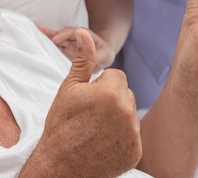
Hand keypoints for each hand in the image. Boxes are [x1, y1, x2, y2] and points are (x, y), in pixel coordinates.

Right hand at [20, 29, 141, 177]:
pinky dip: (122, 136)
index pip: (117, 76)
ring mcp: (133, 133)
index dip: (100, 85)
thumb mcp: (69, 88)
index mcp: (111, 91)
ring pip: (130, 113)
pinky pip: (133, 133)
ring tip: (96, 129)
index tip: (87, 100)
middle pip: (125, 93)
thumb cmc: (61, 124)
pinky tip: (104, 142)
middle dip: (111, 100)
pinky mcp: (136, 150)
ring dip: (118, 117)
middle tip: (90, 115)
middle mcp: (127, 111)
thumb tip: (84, 32)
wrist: (61, 165)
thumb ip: (82, 59)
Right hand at [38, 26, 115, 71]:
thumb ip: (97, 56)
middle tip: (39, 32)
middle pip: (60, 33)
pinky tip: (36, 42)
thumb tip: (90, 59)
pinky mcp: (63, 50)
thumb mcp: (105, 55)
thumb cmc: (104, 53)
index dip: (64, 35)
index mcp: (84, 35)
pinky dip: (45, 44)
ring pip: (55, 39)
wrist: (102, 56)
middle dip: (50, 33)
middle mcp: (73, 37)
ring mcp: (67, 43)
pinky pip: (54, 46)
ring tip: (34, 33)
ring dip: (46, 37)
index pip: (72, 33)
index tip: (56, 40)